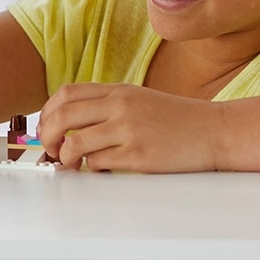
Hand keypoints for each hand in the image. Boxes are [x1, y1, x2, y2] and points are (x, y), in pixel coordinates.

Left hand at [37, 83, 221, 172]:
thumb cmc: (176, 119)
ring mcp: (128, 130)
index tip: (46, 126)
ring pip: (76, 143)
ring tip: (70, 163)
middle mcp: (119, 106)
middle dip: (48, 135)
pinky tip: (98, 169)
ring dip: (65, 157)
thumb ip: (107, 104)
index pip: (67, 94)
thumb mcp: (138, 98)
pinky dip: (91, 168)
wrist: (213, 130)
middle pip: (64, 116)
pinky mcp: (138, 156)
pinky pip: (99, 163)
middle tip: (50, 149)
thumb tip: (71, 120)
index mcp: (117, 90)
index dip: (48, 111)